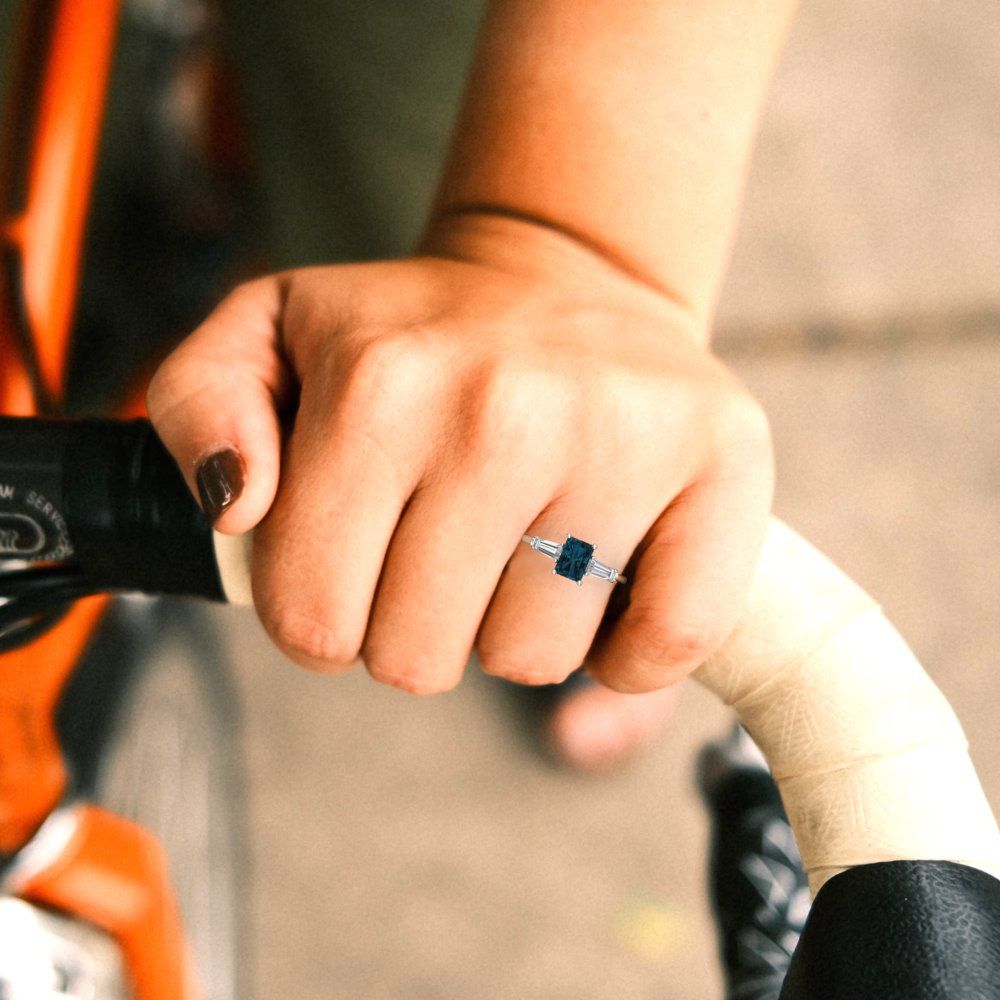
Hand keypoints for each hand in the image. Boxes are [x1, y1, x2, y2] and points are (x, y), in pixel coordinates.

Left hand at [147, 214, 772, 693]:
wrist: (572, 281)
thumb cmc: (418, 333)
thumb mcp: (272, 332)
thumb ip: (199, 405)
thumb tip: (239, 507)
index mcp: (381, 384)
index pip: (311, 620)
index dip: (318, 619)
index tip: (349, 571)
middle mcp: (508, 410)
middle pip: (417, 659)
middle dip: (411, 628)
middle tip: (438, 552)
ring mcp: (626, 439)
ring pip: (531, 661)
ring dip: (510, 627)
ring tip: (520, 542)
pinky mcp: (724, 469)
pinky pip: (659, 649)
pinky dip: (625, 652)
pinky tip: (603, 585)